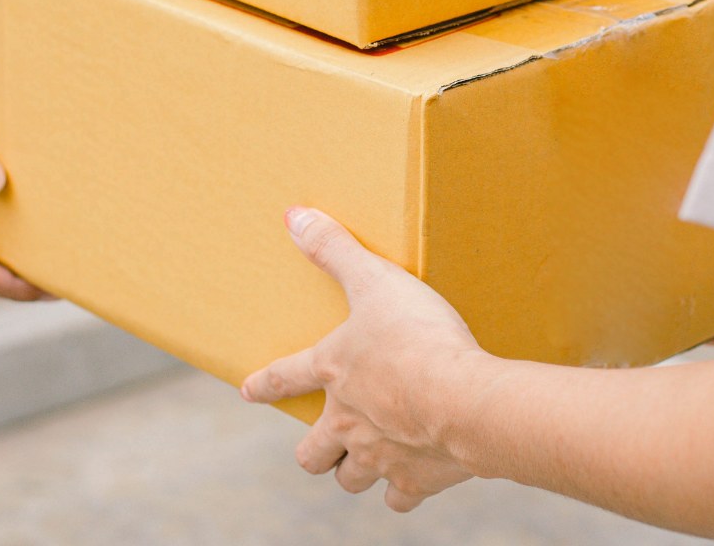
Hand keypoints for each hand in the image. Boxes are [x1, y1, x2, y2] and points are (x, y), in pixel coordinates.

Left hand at [239, 207, 489, 510]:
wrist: (464, 400)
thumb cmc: (418, 337)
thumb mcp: (375, 280)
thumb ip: (336, 249)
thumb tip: (293, 215)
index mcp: (333, 372)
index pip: (284, 377)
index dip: (264, 383)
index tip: (249, 390)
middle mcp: (346, 421)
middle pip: (312, 452)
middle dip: (314, 449)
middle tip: (321, 443)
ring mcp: (378, 455)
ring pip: (350, 478)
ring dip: (353, 470)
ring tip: (367, 459)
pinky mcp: (415, 480)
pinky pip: (399, 498)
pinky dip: (403, 489)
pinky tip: (413, 477)